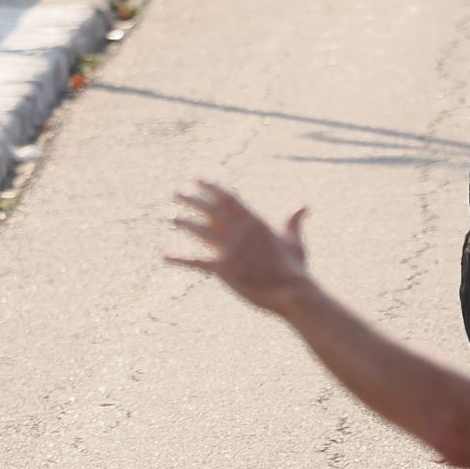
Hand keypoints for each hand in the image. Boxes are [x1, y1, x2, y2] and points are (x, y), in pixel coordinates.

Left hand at [168, 182, 312, 315]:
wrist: (291, 290)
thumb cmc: (294, 266)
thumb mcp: (293, 240)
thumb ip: (293, 221)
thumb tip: (303, 204)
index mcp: (255, 222)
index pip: (229, 198)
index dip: (212, 187)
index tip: (198, 178)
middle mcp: (240, 232)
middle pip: (211, 210)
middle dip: (192, 199)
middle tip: (177, 192)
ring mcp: (231, 250)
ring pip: (200, 230)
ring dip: (183, 221)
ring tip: (170, 216)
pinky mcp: (223, 269)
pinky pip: (196, 261)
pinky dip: (180, 259)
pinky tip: (165, 256)